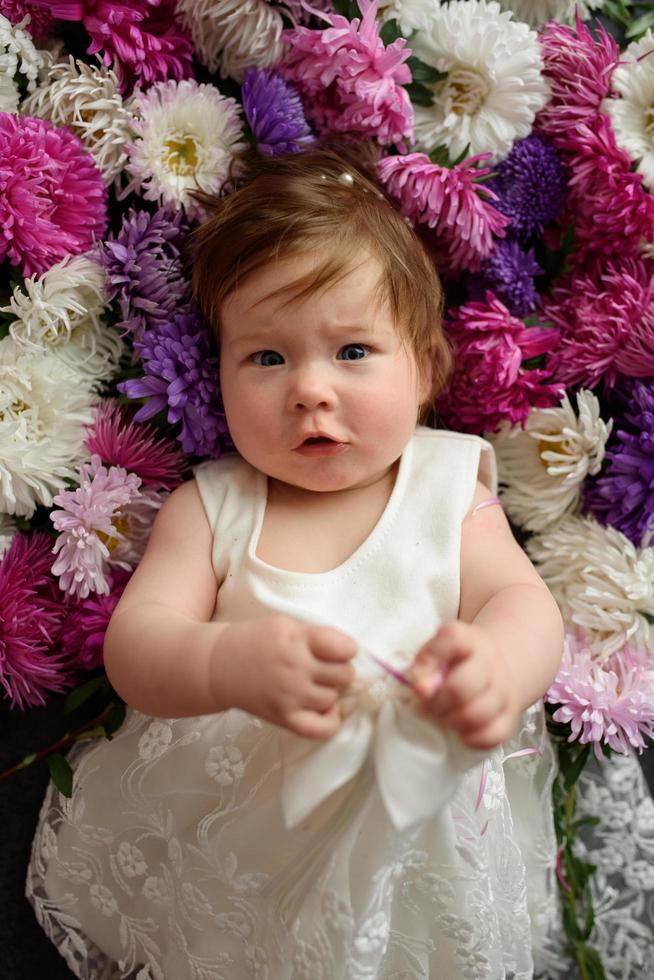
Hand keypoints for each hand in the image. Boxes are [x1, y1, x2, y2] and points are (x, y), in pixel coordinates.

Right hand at [215, 615, 356, 739]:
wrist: (217, 665)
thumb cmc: (255, 641)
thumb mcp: (285, 626)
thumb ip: (315, 637)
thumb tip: (350, 656)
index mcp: (297, 639)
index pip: (344, 647)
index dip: (347, 649)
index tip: (340, 650)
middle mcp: (295, 667)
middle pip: (344, 675)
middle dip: (341, 670)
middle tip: (326, 668)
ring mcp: (289, 695)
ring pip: (333, 698)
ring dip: (330, 692)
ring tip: (314, 684)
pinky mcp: (283, 717)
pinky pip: (321, 729)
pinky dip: (331, 721)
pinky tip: (327, 710)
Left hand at [408, 621, 519, 749]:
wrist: (492, 670)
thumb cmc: (453, 664)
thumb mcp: (433, 653)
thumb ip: (423, 665)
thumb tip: (422, 688)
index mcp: (468, 640)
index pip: (452, 639)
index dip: (430, 660)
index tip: (419, 680)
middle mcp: (491, 662)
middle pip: (462, 687)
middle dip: (438, 703)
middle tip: (430, 707)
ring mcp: (504, 690)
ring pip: (477, 715)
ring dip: (452, 722)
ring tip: (444, 717)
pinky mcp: (511, 717)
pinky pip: (491, 736)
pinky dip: (470, 738)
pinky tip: (461, 730)